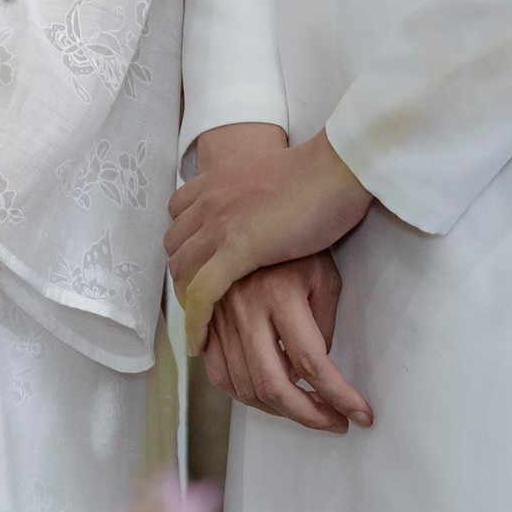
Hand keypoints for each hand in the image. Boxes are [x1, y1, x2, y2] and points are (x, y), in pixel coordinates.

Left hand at [165, 125, 371, 351]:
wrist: (336, 167)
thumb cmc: (320, 175)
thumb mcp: (273, 186)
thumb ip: (255, 203)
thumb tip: (260, 228)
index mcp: (216, 181)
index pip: (178, 215)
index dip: (185, 244)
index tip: (199, 266)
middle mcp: (209, 201)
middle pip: (175, 247)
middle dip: (183, 276)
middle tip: (203, 301)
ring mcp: (220, 224)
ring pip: (183, 271)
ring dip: (187, 300)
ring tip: (204, 324)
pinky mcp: (238, 249)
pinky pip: (202, 293)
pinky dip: (196, 321)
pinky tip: (199, 343)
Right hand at [197, 252, 370, 433]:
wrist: (250, 215)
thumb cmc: (298, 245)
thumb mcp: (325, 278)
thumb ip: (323, 327)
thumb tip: (311, 373)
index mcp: (280, 295)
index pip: (313, 363)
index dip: (340, 396)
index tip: (360, 415)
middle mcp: (245, 309)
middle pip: (273, 385)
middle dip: (309, 416)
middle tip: (334, 422)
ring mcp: (220, 318)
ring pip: (244, 386)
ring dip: (279, 410)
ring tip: (306, 409)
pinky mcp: (207, 323)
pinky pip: (218, 374)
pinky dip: (243, 394)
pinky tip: (267, 395)